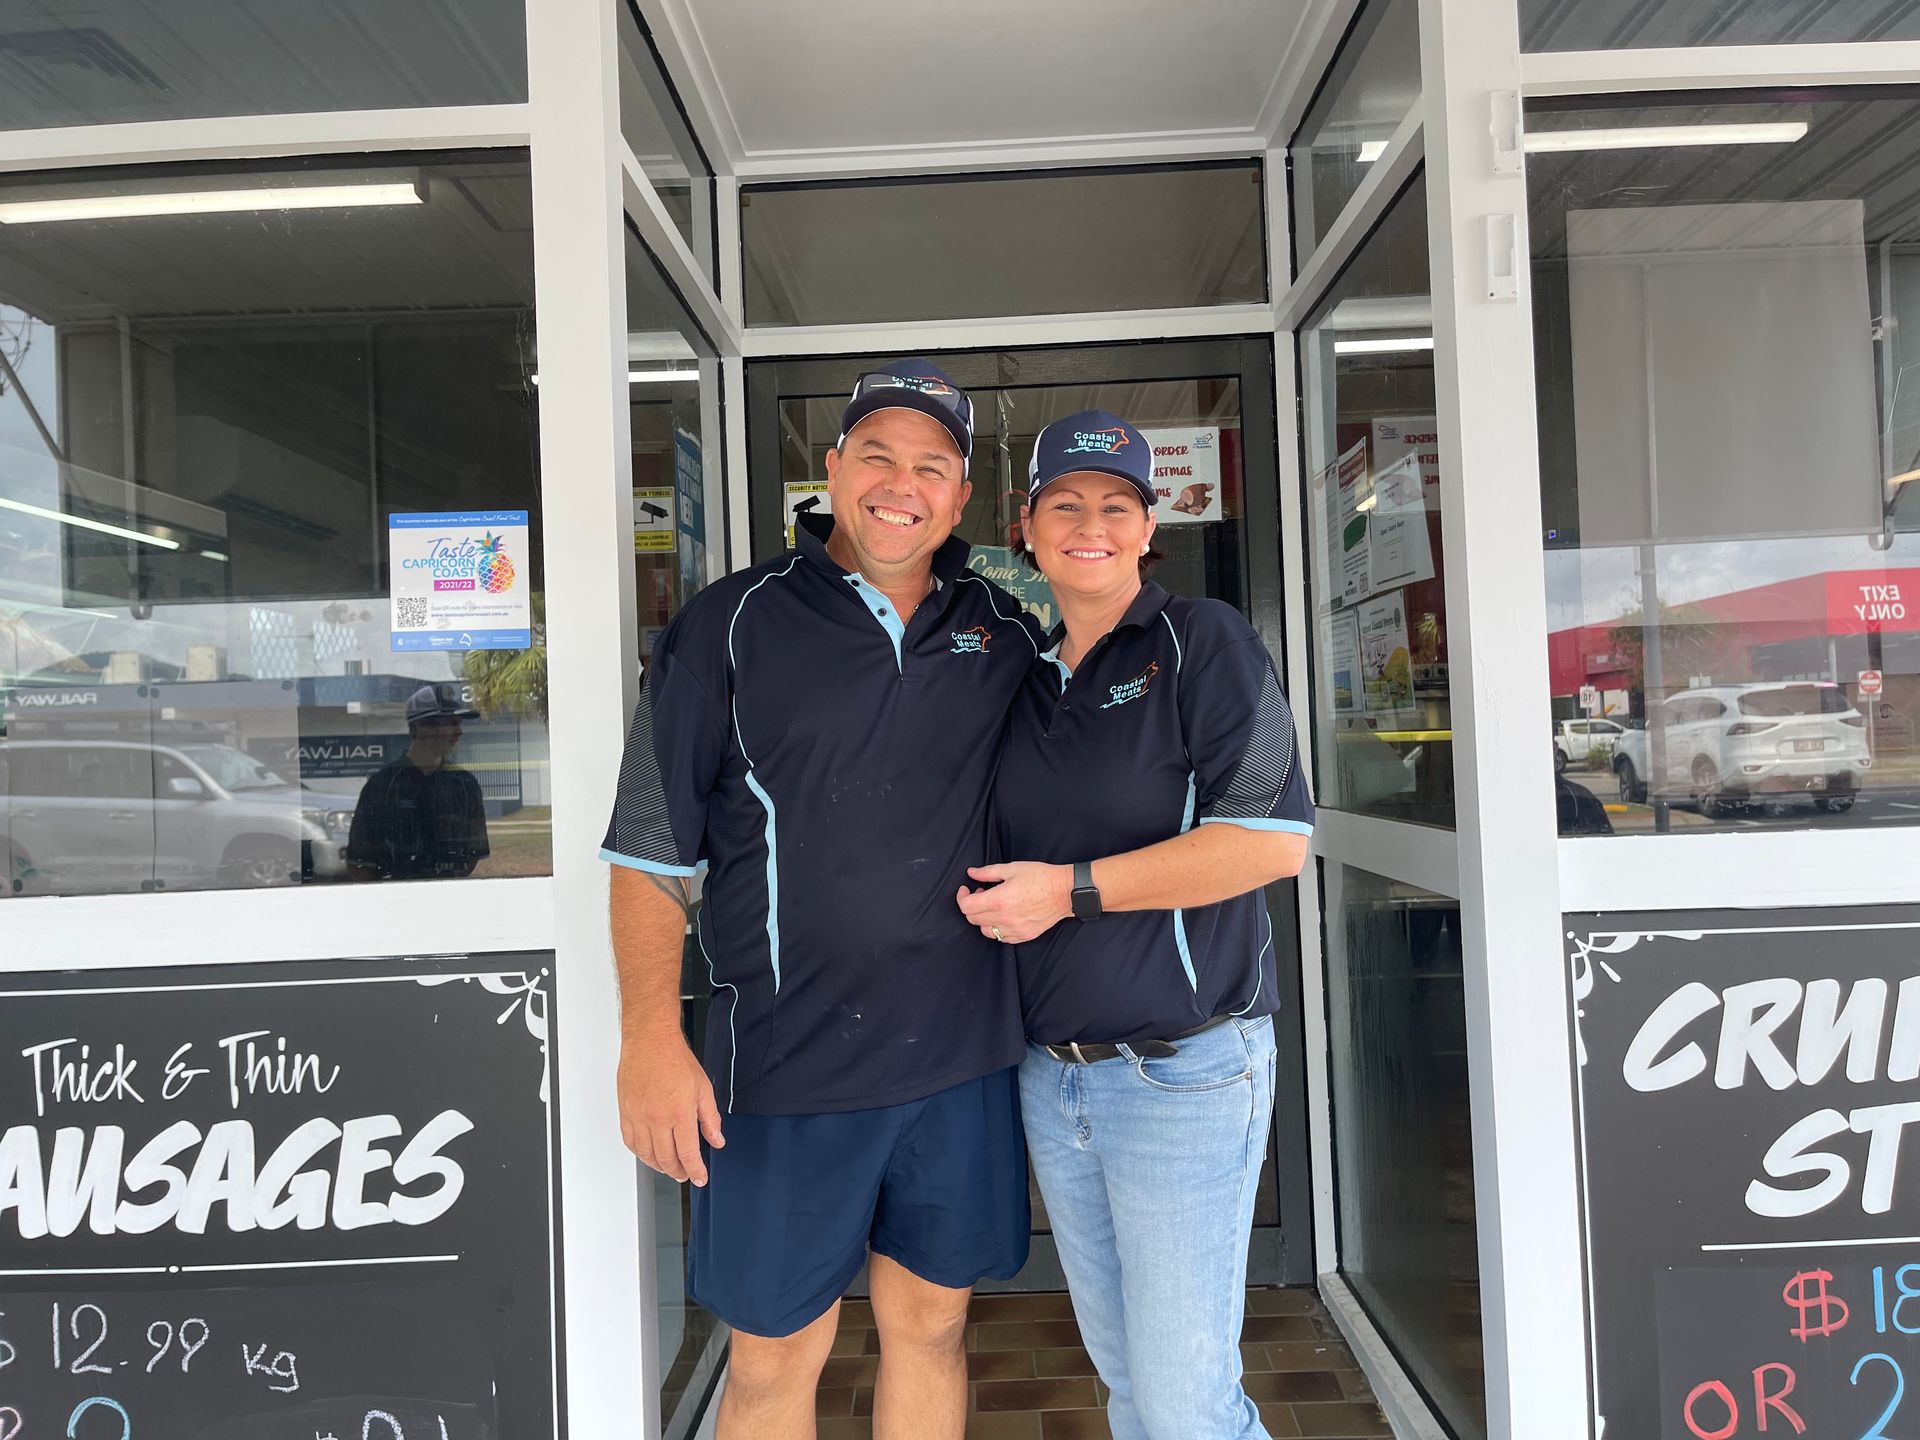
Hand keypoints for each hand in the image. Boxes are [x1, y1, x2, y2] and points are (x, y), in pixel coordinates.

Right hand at [617, 1028, 723, 1185]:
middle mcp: (657, 1119)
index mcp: (679, 1114)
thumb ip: (710, 1118)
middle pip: (666, 1159)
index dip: (695, 1170)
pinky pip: (630, 1142)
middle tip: (685, 1174)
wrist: (650, 1041)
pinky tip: (648, 1154)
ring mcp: (638, 1117)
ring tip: (669, 1168)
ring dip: (659, 1166)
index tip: (700, 1177)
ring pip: (647, 1154)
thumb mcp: (703, 1089)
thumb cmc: (675, 1060)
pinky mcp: (625, 1112)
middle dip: (678, 1172)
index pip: (688, 1154)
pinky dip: (640, 1153)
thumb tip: (717, 1139)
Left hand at [956, 862, 1073, 943]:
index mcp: (999, 900)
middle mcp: (1004, 918)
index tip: (966, 889)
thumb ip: (988, 872)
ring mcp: (1014, 929)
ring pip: (985, 931)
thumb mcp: (1012, 868)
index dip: (962, 897)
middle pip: (973, 919)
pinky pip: (1002, 938)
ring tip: (993, 906)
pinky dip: (997, 928)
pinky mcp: (1024, 935)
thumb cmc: (1040, 877)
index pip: (966, 906)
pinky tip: (1004, 916)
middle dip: (972, 905)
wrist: (1065, 891)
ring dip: (983, 919)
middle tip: (982, 893)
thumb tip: (971, 873)